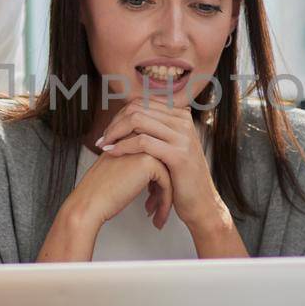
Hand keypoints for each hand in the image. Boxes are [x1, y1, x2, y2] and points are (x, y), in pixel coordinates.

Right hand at [68, 148, 174, 229]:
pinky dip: (165, 201)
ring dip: (165, 196)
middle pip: (164, 163)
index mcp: (127, 139)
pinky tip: (158, 214)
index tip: (155, 194)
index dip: (156, 178)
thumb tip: (150, 177)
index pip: (154, 156)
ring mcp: (143, 149)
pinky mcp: (148, 163)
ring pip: (168, 173)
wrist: (89, 203)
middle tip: (160, 204)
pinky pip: (167, 183)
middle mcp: (136, 140)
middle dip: (163, 187)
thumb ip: (133, 165)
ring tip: (159, 212)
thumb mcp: (116, 170)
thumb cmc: (98, 192)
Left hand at [98, 95, 225, 233]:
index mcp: (181, 115)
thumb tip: (128, 115)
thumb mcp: (171, 147)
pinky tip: (112, 153)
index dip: (121, 114)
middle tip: (103, 138)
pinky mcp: (178, 154)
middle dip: (115, 122)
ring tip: (104, 145)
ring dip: (115, 132)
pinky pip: (143, 142)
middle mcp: (184, 121)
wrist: (201, 203)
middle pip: (138, 108)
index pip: (143, 102)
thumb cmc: (181, 177)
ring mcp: (183, 136)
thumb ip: (155, 130)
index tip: (109, 131)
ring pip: (138, 120)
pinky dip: (123, 146)